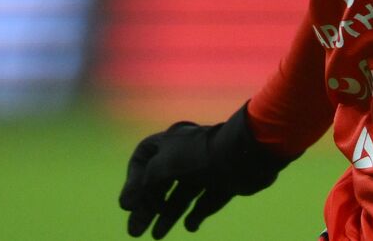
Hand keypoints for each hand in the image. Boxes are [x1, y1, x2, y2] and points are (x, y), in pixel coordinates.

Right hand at [118, 103, 295, 238]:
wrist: (244, 155)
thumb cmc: (198, 156)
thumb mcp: (160, 167)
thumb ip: (143, 185)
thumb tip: (129, 203)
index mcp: (170, 141)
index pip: (143, 159)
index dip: (133, 181)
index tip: (129, 203)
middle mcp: (186, 155)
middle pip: (160, 183)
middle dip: (146, 208)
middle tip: (134, 232)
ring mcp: (206, 169)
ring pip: (181, 196)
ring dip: (167, 216)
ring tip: (156, 237)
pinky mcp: (224, 183)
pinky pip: (205, 202)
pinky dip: (196, 215)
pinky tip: (190, 226)